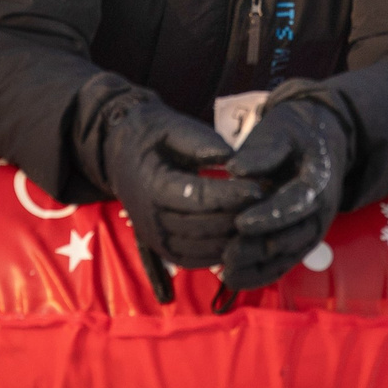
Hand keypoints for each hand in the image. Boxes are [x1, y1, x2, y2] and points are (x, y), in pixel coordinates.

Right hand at [76, 81, 261, 269]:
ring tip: (259, 222)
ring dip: (233, 239)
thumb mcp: (172, 126)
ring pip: (201, 249)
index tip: (260, 188)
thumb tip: (231, 158)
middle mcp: (149, 218)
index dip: (231, 195)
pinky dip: (219, 254)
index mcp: (151, 184)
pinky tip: (241, 239)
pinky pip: (194, 261)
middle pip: (203, 226)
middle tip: (268, 207)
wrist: (120, 153)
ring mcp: (154, 237)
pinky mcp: (161, 249)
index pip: (197, 197)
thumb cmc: (152, 136)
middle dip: (238, 217)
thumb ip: (200, 140)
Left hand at [218, 83, 352, 289]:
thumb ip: (264, 149)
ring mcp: (312, 228)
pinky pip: (283, 262)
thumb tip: (235, 169)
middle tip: (227, 254)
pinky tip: (234, 281)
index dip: (270, 215)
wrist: (320, 139)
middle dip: (259, 247)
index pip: (296, 202)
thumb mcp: (282, 129)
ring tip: (226, 272)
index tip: (241, 222)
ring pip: (287, 254)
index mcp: (319, 180)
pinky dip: (260, 274)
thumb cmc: (294, 133)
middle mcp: (321, 211)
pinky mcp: (300, 240)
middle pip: (292, 236)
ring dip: (258, 266)